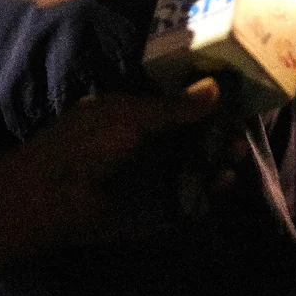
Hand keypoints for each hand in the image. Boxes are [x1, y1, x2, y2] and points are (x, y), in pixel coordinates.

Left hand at [0, 78, 223, 254]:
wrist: (55, 196)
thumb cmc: (86, 144)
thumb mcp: (130, 115)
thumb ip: (174, 107)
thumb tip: (215, 88)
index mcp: (135, 116)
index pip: (178, 107)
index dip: (205, 104)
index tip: (234, 98)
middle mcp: (147, 145)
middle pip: (192, 138)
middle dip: (218, 133)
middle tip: (240, 131)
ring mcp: (153, 177)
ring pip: (195, 166)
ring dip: (217, 159)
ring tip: (236, 155)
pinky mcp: (157, 207)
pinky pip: (189, 197)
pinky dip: (209, 190)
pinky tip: (224, 180)